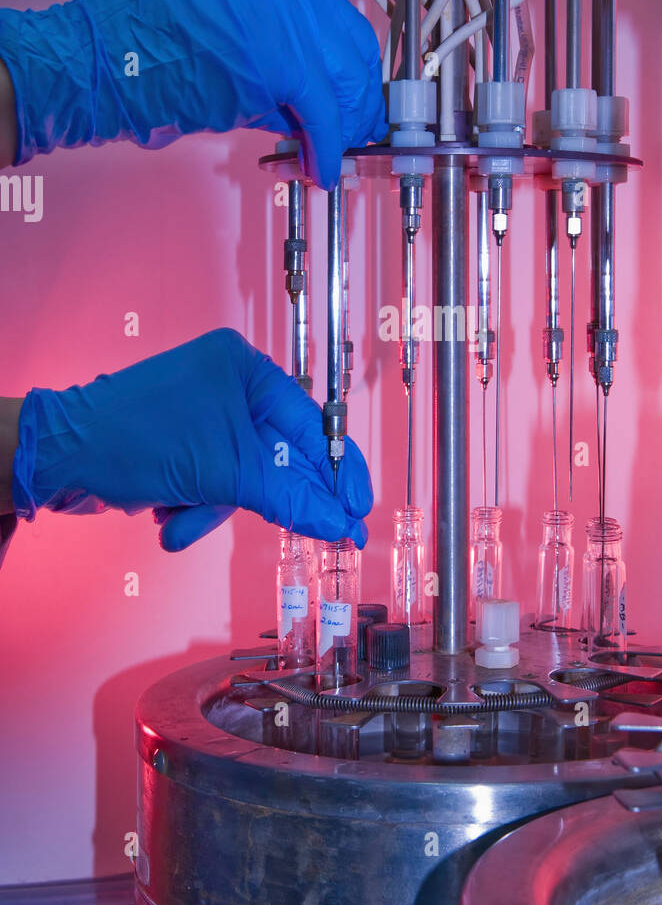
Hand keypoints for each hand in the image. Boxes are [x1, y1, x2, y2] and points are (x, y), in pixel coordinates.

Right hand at [0, 0, 386, 187]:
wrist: (98, 62)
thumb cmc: (139, 52)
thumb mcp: (219, 32)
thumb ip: (267, 54)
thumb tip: (305, 100)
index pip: (338, 20)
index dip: (353, 68)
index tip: (356, 97)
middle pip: (352, 49)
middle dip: (359, 100)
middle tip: (358, 132)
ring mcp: (281, 21)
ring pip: (342, 83)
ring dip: (343, 128)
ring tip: (332, 155)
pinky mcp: (276, 65)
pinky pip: (322, 114)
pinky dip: (327, 147)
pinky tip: (319, 168)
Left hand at [12, 328, 372, 549]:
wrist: (59, 458)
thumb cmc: (131, 438)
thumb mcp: (224, 471)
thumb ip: (289, 498)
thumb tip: (339, 522)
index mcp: (244, 369)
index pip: (313, 425)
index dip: (340, 471)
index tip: (358, 509)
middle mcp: (227, 387)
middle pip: (278, 458)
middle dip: (263, 500)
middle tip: (320, 535)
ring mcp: (203, 418)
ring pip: (243, 482)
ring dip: (213, 510)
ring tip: (182, 518)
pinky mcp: (183, 448)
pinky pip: (214, 487)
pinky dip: (194, 509)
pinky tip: (168, 515)